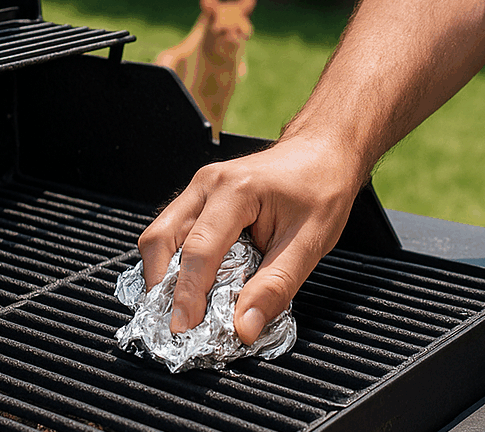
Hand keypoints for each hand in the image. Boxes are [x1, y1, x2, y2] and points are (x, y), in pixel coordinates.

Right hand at [136, 136, 364, 344]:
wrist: (323, 152)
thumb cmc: (321, 187)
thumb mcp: (311, 243)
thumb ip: (276, 287)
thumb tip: (244, 328)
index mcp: (236, 190)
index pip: (199, 250)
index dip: (188, 296)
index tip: (185, 331)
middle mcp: (208, 185)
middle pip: (161, 240)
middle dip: (161, 287)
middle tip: (176, 326)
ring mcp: (199, 189)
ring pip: (161, 237)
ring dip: (166, 276)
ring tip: (183, 312)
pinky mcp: (200, 199)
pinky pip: (174, 234)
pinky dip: (177, 264)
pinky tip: (194, 289)